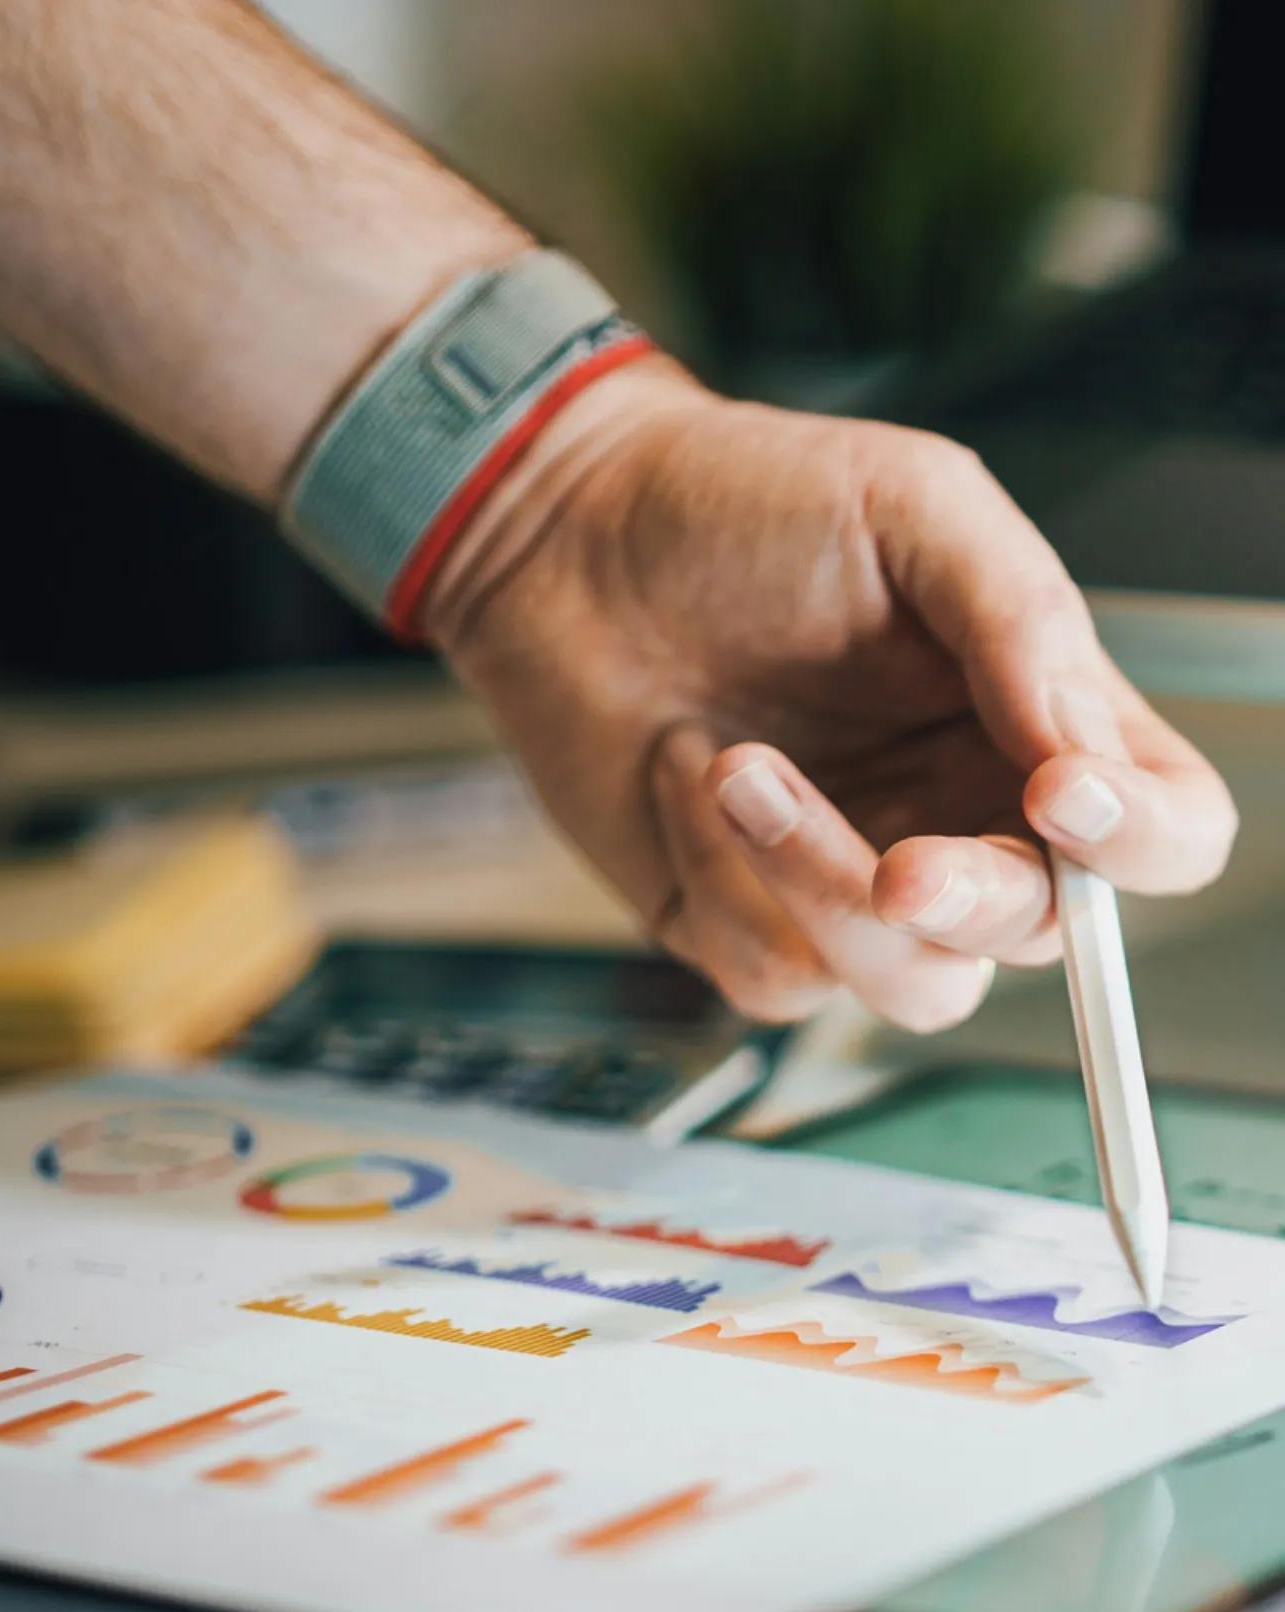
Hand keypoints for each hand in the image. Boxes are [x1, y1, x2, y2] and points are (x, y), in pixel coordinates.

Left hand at [428, 361, 1236, 1029]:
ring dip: (824, 888)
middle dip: (969, 902)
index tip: (1065, 795)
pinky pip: (776, 973)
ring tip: (738, 766)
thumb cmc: (742, 504)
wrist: (568, 538)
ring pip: (913, 984)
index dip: (1142, 842)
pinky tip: (683, 778)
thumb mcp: (911, 508)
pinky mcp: (743, 921)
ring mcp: (852, 881)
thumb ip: (1021, 620)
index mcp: (1034, 721)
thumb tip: (1084, 754)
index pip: (1163, 831)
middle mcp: (960, 815)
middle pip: (1042, 933)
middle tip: (901, 862)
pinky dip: (725, 881)